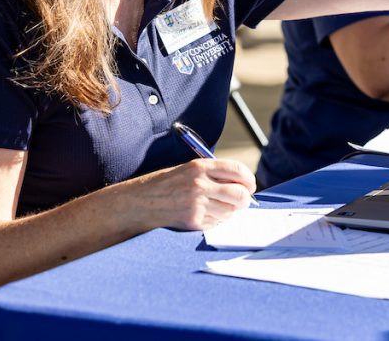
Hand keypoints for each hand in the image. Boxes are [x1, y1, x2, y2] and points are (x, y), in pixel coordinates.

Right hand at [124, 157, 256, 231]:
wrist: (138, 203)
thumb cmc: (165, 185)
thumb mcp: (187, 170)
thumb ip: (213, 174)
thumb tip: (242, 185)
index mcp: (199, 166)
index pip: (237, 170)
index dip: (249, 179)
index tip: (250, 185)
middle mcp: (200, 184)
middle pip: (240, 194)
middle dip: (245, 199)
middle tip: (241, 201)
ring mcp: (197, 204)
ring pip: (230, 211)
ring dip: (229, 211)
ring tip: (216, 207)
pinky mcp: (193, 222)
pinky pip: (217, 223)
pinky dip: (216, 221)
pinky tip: (203, 215)